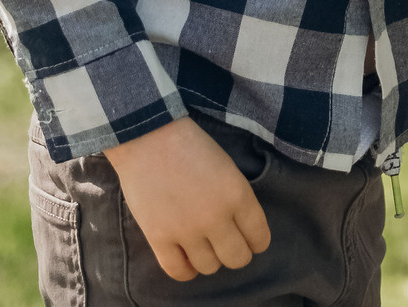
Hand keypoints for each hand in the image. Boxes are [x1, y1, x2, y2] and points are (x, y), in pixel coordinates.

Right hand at [102, 118, 271, 281]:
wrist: (148, 136)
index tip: (249, 239)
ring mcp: (187, 230)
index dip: (255, 242)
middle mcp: (216, 217)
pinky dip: (186, 270)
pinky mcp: (159, 237)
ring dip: (209, 258)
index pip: (259, 238)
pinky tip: (185, 257)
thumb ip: (236, 199)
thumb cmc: (189, 145)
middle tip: (225, 243)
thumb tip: (240, 229)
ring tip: (202, 245)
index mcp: (238, 195)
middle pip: (237, 259)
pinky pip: (178, 271)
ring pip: (210, 267)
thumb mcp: (227, 167)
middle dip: (235, 253)